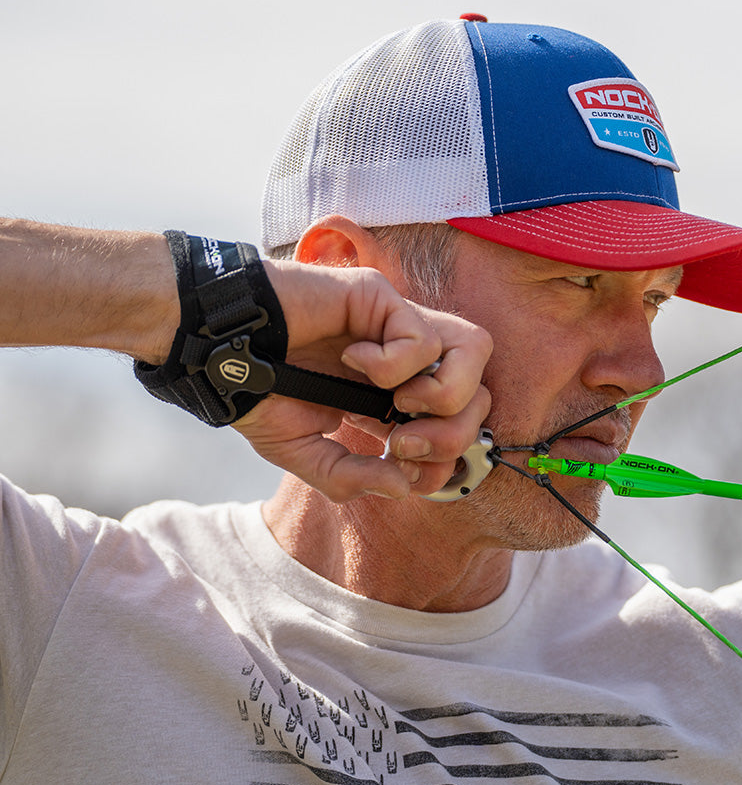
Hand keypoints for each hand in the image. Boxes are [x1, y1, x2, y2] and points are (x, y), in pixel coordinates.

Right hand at [233, 262, 491, 501]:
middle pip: (482, 392)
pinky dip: (392, 364)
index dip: (449, 458)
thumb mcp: (305, 455)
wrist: (216, 353)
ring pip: (475, 351)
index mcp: (395, 399)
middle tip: (402, 442)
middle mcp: (407, 362)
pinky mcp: (381, 297)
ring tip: (395, 404)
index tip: (405, 469)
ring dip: (441, 396)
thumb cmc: (258, 394)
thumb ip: (353, 478)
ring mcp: (398, 325)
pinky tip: (351, 359)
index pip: (460, 426)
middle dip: (453, 433)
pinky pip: (422, 335)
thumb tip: (404, 487)